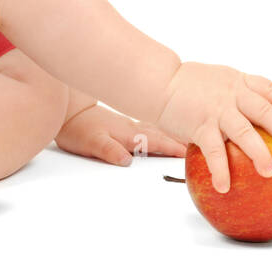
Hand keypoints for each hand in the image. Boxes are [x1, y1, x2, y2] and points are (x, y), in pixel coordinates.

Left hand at [55, 103, 186, 165]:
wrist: (67, 111)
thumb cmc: (78, 129)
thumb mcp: (91, 143)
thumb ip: (109, 150)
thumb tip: (126, 160)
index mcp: (128, 134)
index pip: (156, 142)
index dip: (175, 148)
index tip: (193, 151)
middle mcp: (133, 128)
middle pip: (163, 134)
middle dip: (182, 139)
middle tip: (203, 143)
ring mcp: (130, 124)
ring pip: (159, 129)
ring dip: (175, 133)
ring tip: (192, 136)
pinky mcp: (125, 124)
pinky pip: (151, 127)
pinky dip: (163, 129)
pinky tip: (168, 130)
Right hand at [155, 62, 271, 193]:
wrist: (159, 81)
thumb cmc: (187, 84)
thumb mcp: (218, 80)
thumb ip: (235, 94)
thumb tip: (252, 115)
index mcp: (238, 82)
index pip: (268, 88)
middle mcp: (232, 95)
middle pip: (265, 111)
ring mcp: (218, 111)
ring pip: (244, 133)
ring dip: (259, 154)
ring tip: (270, 173)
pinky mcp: (200, 126)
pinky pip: (213, 151)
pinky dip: (220, 169)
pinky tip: (224, 186)